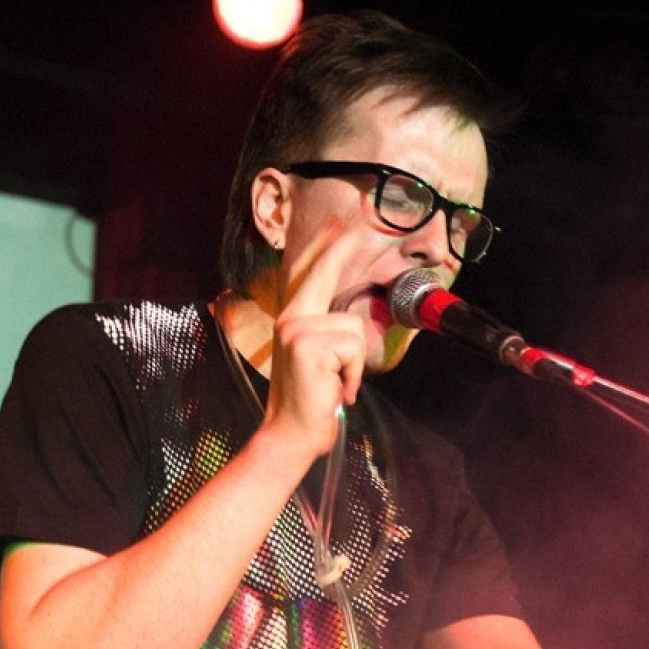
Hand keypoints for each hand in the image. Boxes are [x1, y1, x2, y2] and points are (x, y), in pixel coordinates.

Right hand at [264, 216, 385, 460]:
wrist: (289, 435)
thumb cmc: (308, 403)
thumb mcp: (315, 363)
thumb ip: (326, 337)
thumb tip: (351, 324)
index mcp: (291, 321)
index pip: (308, 276)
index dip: (324, 247)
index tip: (340, 221)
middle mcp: (289, 319)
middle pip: (323, 275)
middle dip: (339, 246)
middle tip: (359, 213)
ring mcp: (296, 329)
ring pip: (352, 328)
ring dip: (354, 364)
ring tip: (336, 385)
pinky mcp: (308, 344)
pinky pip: (352, 350)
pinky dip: (352, 376)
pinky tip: (336, 392)